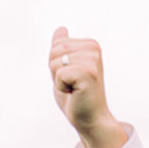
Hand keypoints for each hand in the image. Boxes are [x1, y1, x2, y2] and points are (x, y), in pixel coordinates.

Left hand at [49, 27, 127, 147]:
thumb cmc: (77, 96)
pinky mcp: (88, 73)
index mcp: (90, 44)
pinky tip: (75, 93)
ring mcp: (92, 60)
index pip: (56, 45)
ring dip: (59, 80)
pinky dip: (61, 87)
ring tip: (74, 88)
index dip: (56, 65)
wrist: (90, 118)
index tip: (71, 77)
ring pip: (55, 63)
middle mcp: (94, 48)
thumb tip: (60, 29)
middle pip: (54, 51)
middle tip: (71, 84)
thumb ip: (62, 49)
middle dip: (55, 71)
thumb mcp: (65, 68)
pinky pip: (59, 75)